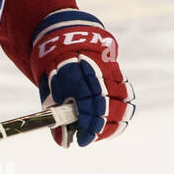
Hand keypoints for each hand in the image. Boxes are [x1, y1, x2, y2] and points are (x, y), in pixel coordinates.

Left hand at [30, 9, 134, 146]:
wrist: (65, 31)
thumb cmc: (52, 63)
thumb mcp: (46, 86)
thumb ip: (56, 112)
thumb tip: (63, 142)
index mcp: (74, 71)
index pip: (87, 104)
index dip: (87, 125)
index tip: (82, 140)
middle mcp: (96, 70)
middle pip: (108, 105)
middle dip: (100, 127)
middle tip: (89, 137)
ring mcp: (109, 69)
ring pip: (123, 101)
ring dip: (113, 122)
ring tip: (100, 132)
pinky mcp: (117, 70)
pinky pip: (126, 93)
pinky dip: (120, 111)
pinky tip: (109, 121)